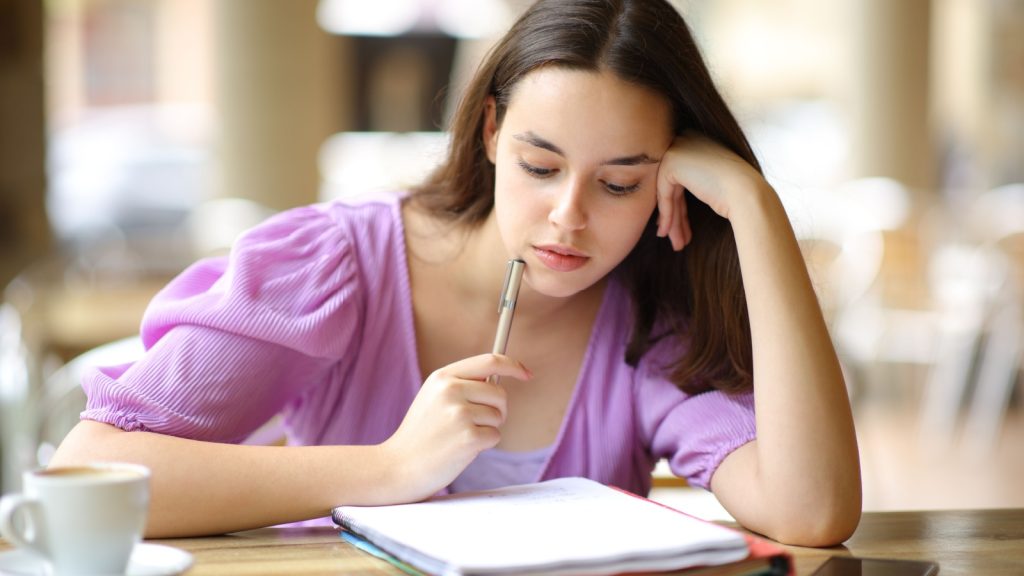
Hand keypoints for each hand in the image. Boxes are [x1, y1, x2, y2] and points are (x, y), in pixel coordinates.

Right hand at [380, 354, 531, 500]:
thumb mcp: (433, 398)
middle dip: (498, 410)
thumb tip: (500, 379)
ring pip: (499, 416)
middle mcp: (450, 390)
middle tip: (477, 424)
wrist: (398, 466)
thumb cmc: (421, 435)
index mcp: (442, 377)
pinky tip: (461, 450)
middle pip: (499, 393)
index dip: (513, 365)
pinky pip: (495, 436)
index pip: (489, 361)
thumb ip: (462, 385)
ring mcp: (459, 414)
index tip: (526, 374)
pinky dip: (484, 445)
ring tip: (460, 436)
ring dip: (487, 429)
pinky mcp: (468, 437)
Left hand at [655, 133, 766, 250]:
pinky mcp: (671, 161)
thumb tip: (671, 201)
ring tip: (675, 243)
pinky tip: (667, 232)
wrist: (747, 192)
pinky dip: (666, 214)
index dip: (680, 206)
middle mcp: (688, 139)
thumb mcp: (712, 186)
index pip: (683, 178)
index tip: (679, 229)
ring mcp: (679, 148)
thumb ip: (694, 185)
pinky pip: (663, 193)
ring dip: (672, 220)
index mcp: (700, 141)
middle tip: (677, 240)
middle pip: (675, 186)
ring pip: (668, 192)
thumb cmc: (738, 193)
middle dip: (676, 216)